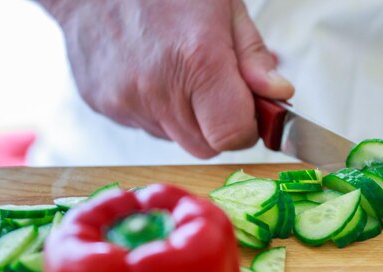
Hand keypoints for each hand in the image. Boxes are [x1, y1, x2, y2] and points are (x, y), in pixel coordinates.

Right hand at [38, 0, 293, 157]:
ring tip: (176, 71)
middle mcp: (158, 89)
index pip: (232, 136)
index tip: (247, 111)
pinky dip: (156, 110)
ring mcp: (126, 101)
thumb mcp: (223, 5)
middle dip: (218, 126)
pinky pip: (145, 127)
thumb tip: (278, 95)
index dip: (246, 129)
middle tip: (214, 89)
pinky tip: (150, 73)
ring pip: (175, 139)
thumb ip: (252, 56)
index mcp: (198, 60)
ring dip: (186, 118)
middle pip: (205, 146)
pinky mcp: (104, 106)